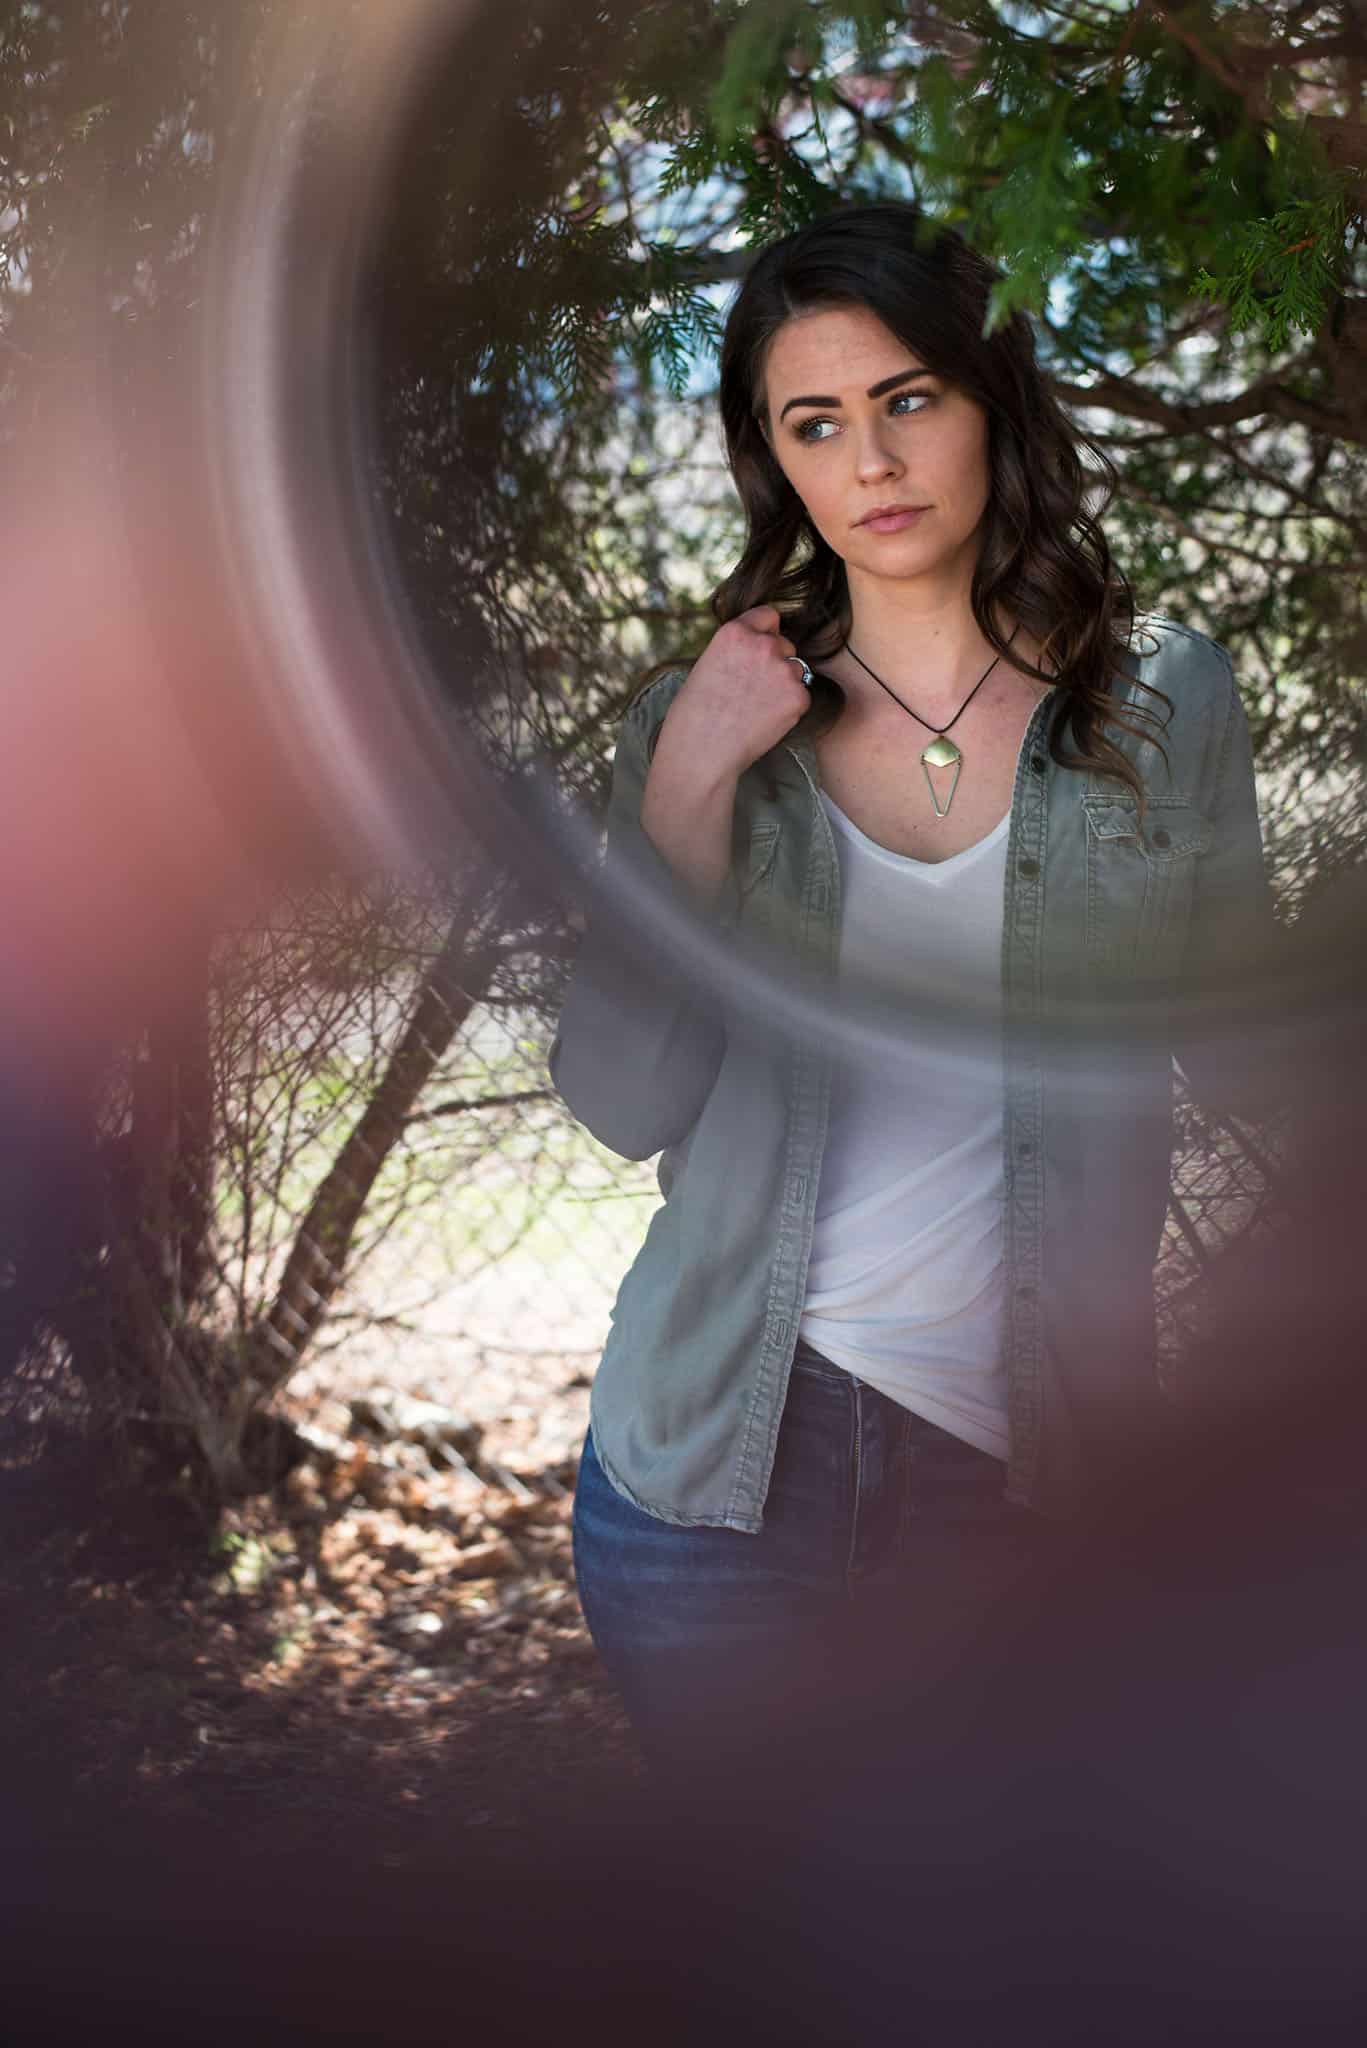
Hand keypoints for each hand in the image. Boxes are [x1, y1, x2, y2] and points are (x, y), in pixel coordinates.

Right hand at [661, 607, 811, 782]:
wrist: (702, 752)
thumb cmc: (694, 715)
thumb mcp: (707, 664)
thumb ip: (736, 651)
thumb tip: (756, 651)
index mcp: (735, 632)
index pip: (768, 616)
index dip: (765, 633)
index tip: (759, 649)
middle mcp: (763, 645)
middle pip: (785, 644)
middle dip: (775, 661)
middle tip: (753, 688)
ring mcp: (783, 671)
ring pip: (796, 669)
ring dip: (784, 684)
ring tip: (757, 707)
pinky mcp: (798, 697)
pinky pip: (801, 695)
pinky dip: (789, 707)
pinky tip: (765, 720)